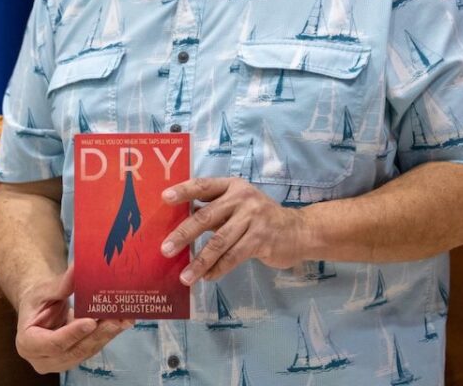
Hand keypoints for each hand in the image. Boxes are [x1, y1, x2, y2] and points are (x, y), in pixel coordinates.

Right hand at [14, 266, 133, 373]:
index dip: (73, 334)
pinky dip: (107, 335)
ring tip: (125, 319)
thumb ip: (61, 284)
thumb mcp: (44, 290)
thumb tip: (78, 267)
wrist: (39, 308)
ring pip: (86, 351)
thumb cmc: (37, 299)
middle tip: (116, 318)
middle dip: (97, 334)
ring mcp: (60, 363)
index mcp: (28, 343)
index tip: (91, 321)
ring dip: (107, 335)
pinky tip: (122, 322)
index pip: (52, 343)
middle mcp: (43, 359)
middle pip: (74, 350)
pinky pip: (92, 348)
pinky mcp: (75, 358)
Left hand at [160, 177, 309, 283]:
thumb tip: (179, 222)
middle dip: (183, 234)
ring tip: (184, 276)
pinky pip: (233, 257)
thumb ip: (214, 210)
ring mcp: (253, 219)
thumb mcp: (239, 205)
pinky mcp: (261, 240)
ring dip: (199, 261)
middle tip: (165, 249)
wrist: (298, 231)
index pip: (204, 185)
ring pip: (219, 242)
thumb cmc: (259, 218)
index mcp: (232, 186)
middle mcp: (242, 199)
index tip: (164, 198)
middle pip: (206, 216)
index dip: (184, 191)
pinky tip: (206, 277)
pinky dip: (218, 269)